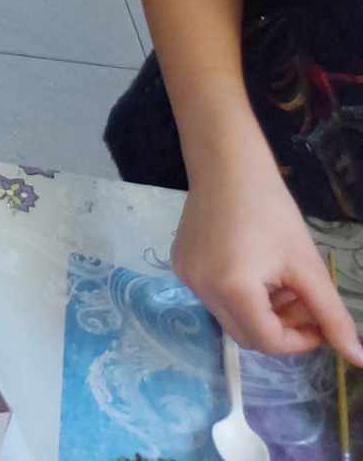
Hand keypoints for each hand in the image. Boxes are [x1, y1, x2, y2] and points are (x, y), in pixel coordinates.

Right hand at [174, 152, 362, 361]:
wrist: (227, 167)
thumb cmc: (272, 211)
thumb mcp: (308, 266)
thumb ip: (333, 316)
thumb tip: (359, 359)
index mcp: (233, 290)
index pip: (269, 342)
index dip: (301, 340)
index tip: (320, 320)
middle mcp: (201, 290)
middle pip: (248, 336)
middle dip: (282, 328)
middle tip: (303, 301)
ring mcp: (187, 278)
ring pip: (231, 318)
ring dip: (262, 312)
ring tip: (280, 281)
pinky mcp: (182, 266)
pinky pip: (215, 297)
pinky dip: (240, 296)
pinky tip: (254, 267)